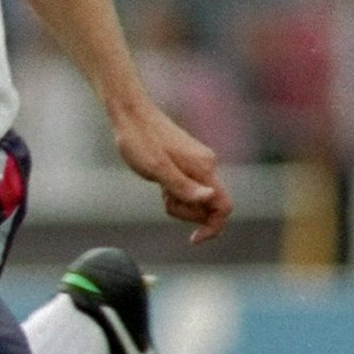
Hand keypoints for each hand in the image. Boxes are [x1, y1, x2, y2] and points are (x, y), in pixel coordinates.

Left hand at [111, 100, 230, 241]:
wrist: (130, 113)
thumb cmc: (139, 140)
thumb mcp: (157, 168)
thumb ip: (183, 186)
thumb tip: (209, 199)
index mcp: (204, 168)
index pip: (223, 206)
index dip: (213, 227)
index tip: (193, 239)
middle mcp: (207, 165)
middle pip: (209, 206)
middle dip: (187, 212)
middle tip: (163, 197)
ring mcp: (198, 163)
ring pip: (196, 198)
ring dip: (178, 202)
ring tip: (158, 185)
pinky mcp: (188, 163)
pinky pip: (187, 188)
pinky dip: (174, 192)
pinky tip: (158, 180)